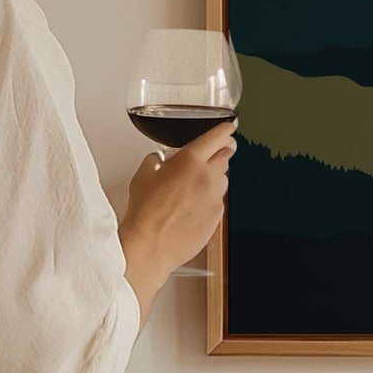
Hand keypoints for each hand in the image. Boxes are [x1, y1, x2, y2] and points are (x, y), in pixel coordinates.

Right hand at [119, 119, 235, 320]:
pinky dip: (210, 200)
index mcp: (190, 160)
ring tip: (195, 186)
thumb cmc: (145, 212)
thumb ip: (154, 162)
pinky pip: (218, 202)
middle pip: (225, 156)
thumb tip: (157, 160)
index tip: (229, 127)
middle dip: (221, 152)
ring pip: (223, 180)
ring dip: (214, 178)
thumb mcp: (142, 177)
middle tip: (215, 153)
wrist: (151, 245)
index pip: (216, 137)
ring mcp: (215, 198)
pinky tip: (192, 207)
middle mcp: (208, 177)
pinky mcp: (217, 217)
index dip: (225, 130)